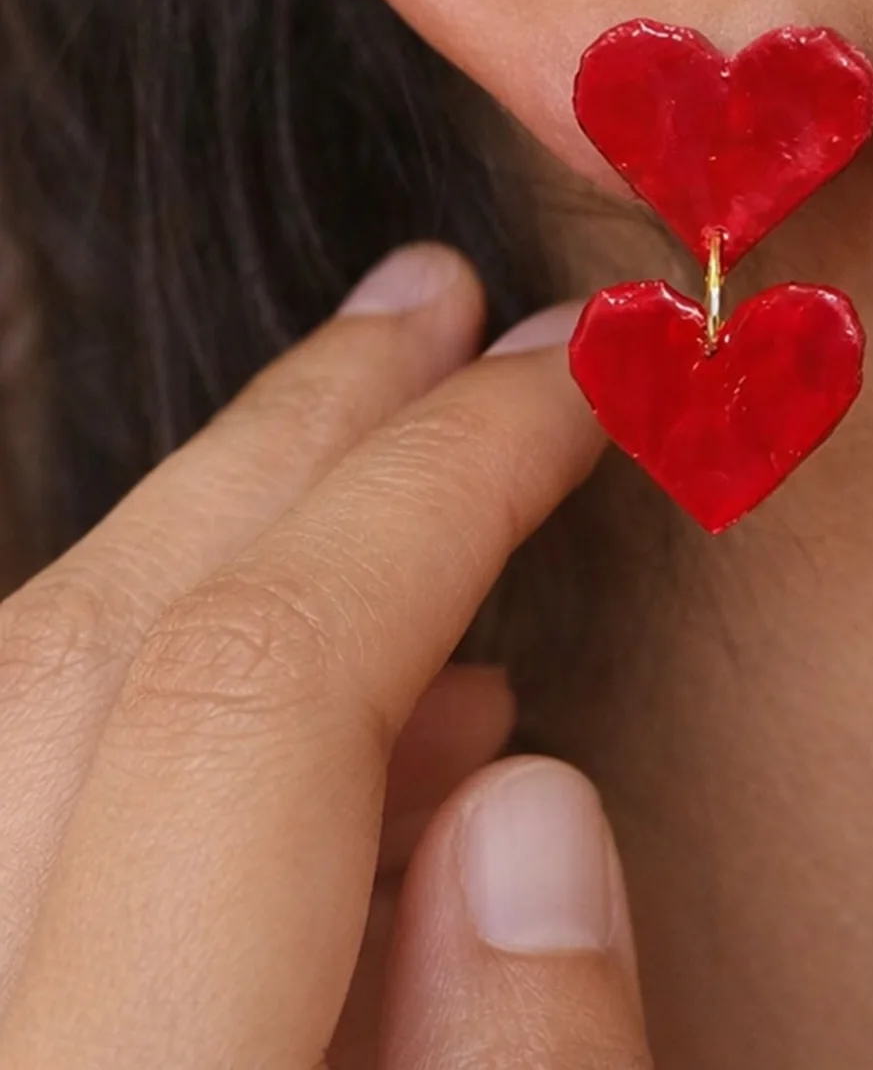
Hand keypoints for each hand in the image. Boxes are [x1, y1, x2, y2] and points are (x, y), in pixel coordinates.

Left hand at [0, 243, 652, 1067]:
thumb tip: (533, 808)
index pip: (252, 704)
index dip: (436, 488)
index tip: (576, 376)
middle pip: (82, 655)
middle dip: (296, 438)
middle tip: (433, 304)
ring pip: (18, 695)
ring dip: (233, 540)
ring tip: (411, 466)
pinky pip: (16, 805)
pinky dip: (181, 704)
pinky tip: (366, 716)